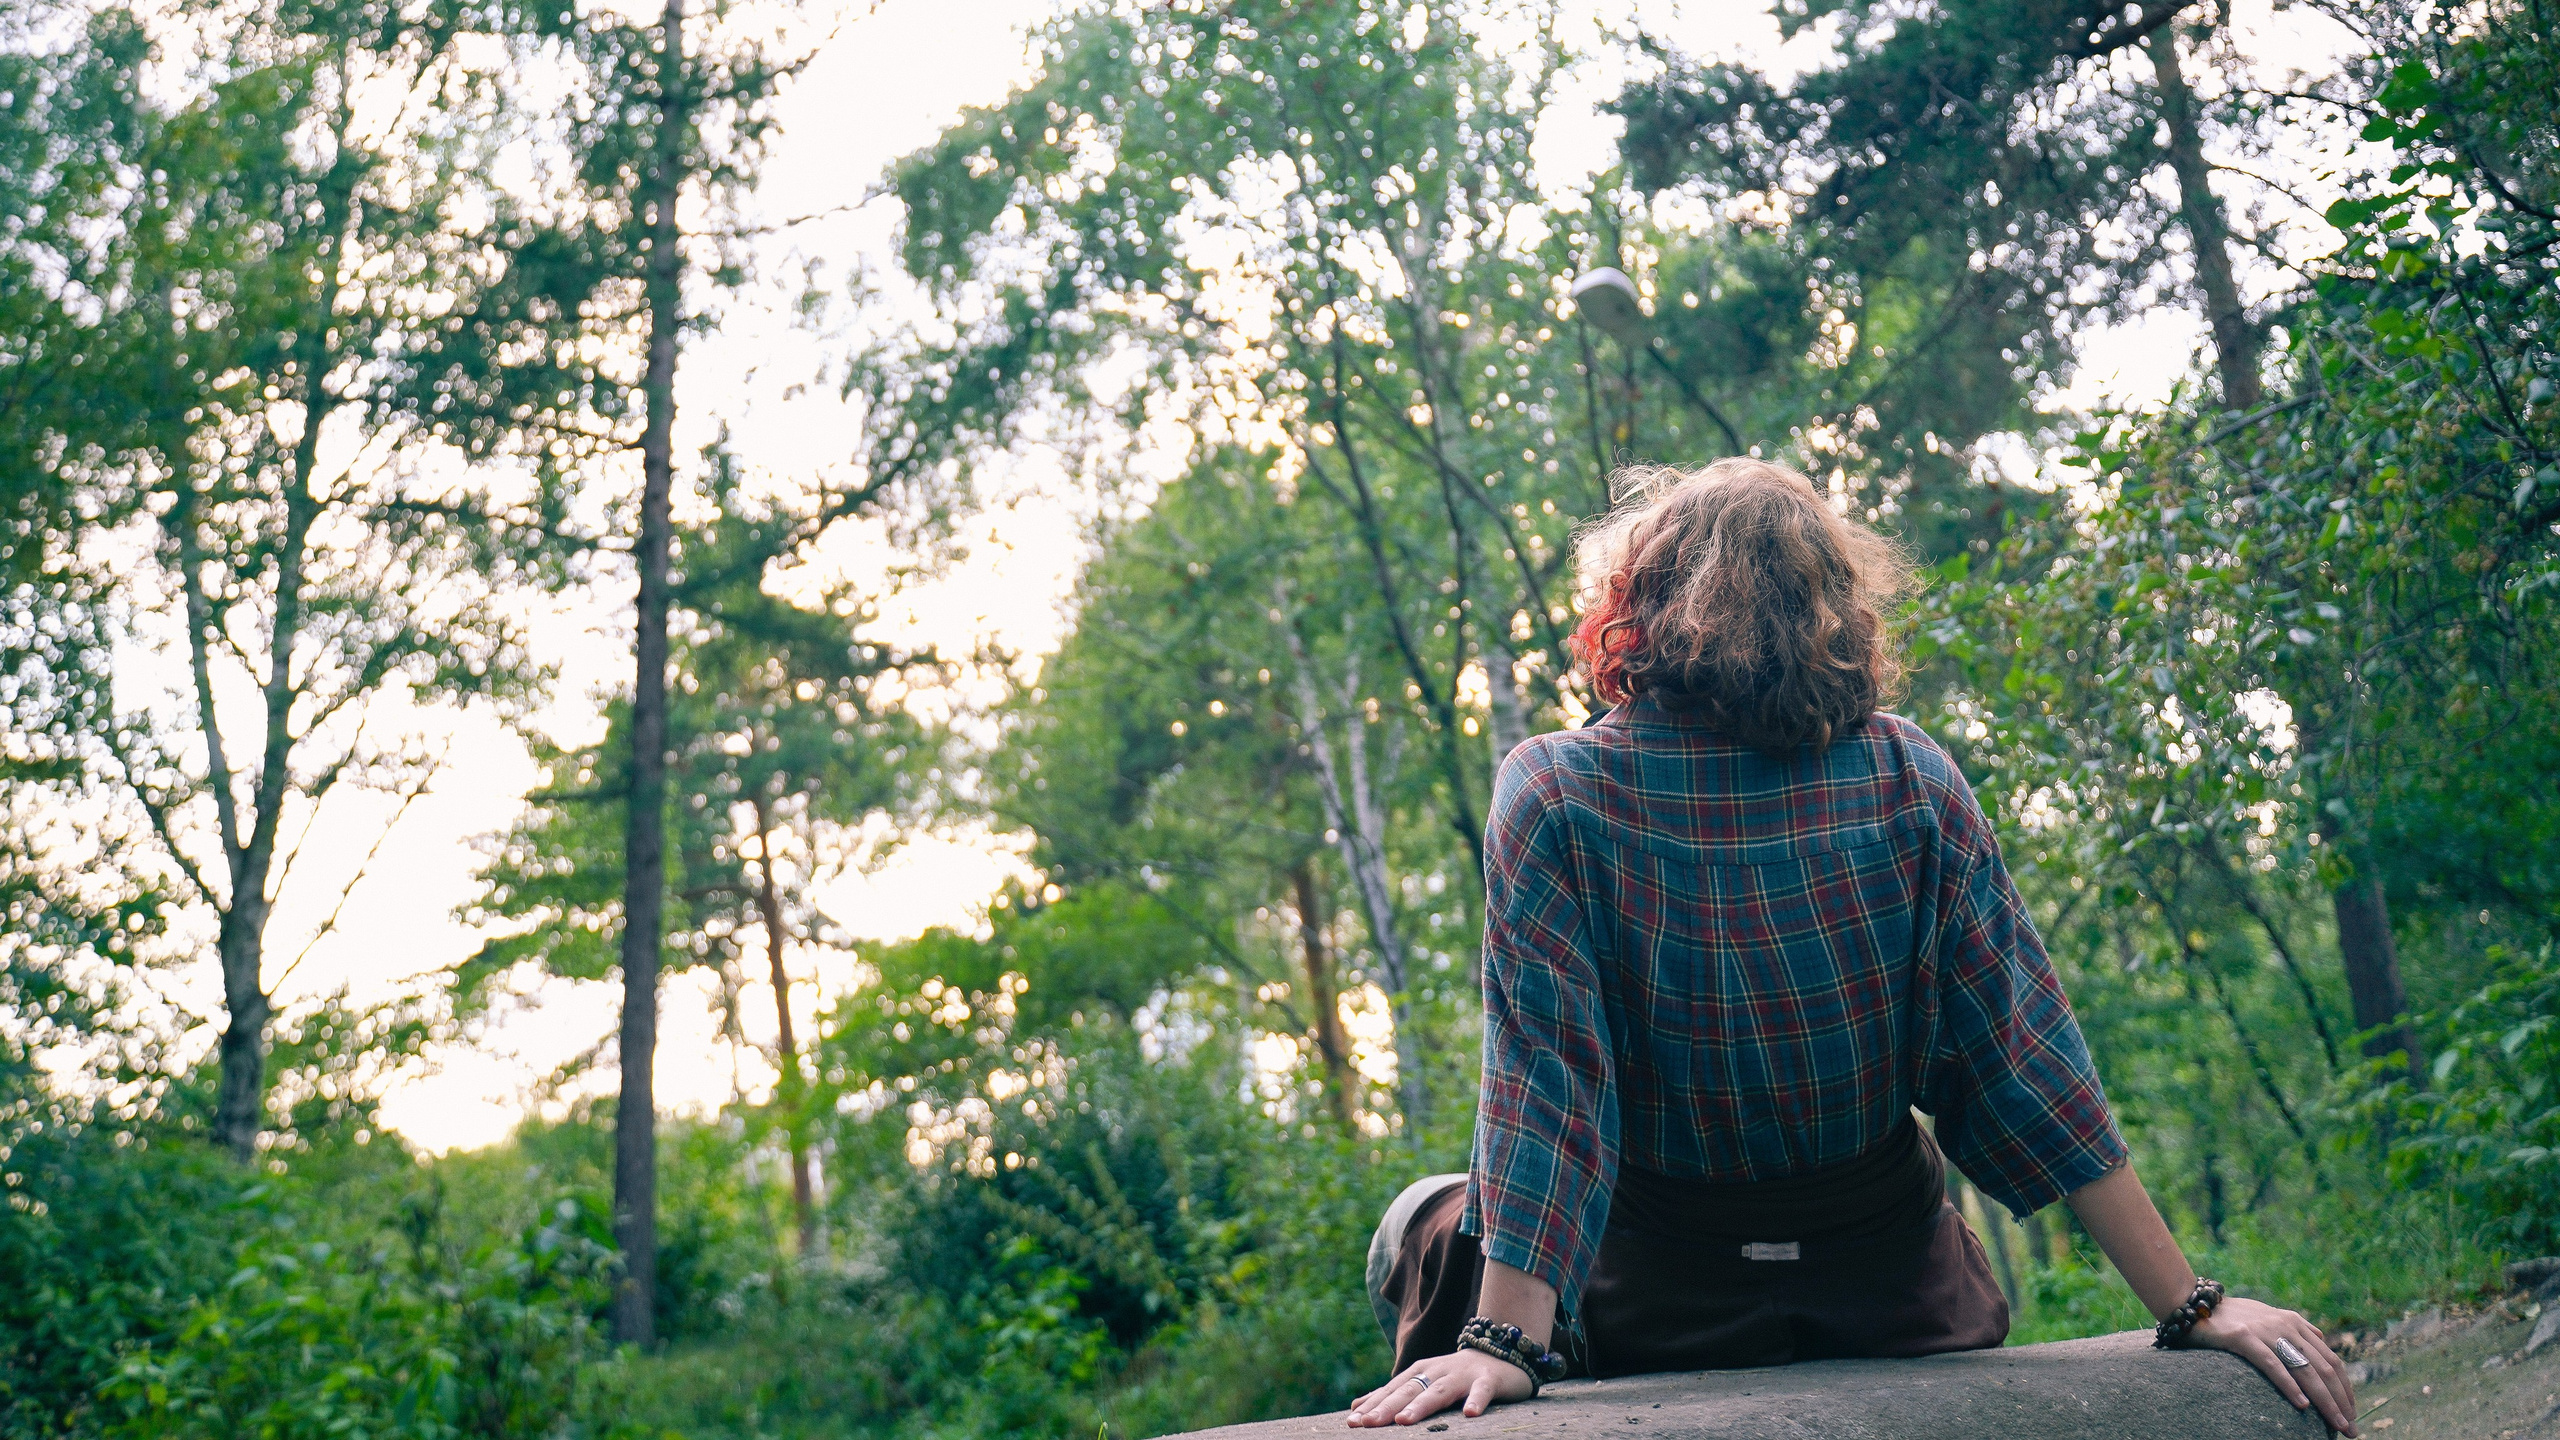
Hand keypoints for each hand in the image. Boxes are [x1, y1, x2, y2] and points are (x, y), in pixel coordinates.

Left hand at [1345, 1346, 1531, 1427]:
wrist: (1500, 1353)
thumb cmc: (1456, 1376)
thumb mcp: (1423, 1381)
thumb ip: (1392, 1394)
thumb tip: (1356, 1406)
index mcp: (1420, 1373)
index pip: (1392, 1390)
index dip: (1373, 1405)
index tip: (1353, 1421)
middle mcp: (1437, 1371)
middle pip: (1410, 1390)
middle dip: (1388, 1407)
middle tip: (1368, 1423)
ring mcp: (1462, 1375)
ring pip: (1440, 1391)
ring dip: (1422, 1405)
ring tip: (1404, 1421)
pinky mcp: (1488, 1380)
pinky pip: (1482, 1391)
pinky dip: (1476, 1401)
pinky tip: (1470, 1414)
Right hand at [2188, 1295, 2358, 1435]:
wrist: (2191, 1302)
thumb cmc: (2230, 1316)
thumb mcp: (2268, 1316)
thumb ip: (2294, 1327)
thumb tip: (2320, 1337)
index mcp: (2295, 1322)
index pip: (2332, 1360)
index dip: (2345, 1388)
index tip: (2351, 1412)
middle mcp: (2285, 1325)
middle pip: (2324, 1367)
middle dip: (2341, 1401)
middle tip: (2350, 1428)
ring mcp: (2265, 1330)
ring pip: (2305, 1369)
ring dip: (2325, 1400)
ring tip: (2335, 1423)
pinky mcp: (2243, 1337)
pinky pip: (2272, 1365)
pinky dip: (2290, 1386)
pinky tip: (2302, 1405)